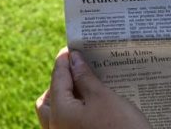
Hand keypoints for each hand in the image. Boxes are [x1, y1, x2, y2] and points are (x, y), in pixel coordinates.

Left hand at [35, 47, 151, 128]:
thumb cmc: (121, 127)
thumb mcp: (103, 97)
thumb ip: (85, 77)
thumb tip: (74, 59)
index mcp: (59, 113)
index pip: (57, 79)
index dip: (64, 61)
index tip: (72, 48)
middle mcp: (56, 127)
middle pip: (48, 100)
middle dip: (60, 82)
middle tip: (75, 68)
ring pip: (57, 114)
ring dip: (66, 97)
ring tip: (84, 85)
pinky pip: (68, 123)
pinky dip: (74, 111)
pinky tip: (90, 103)